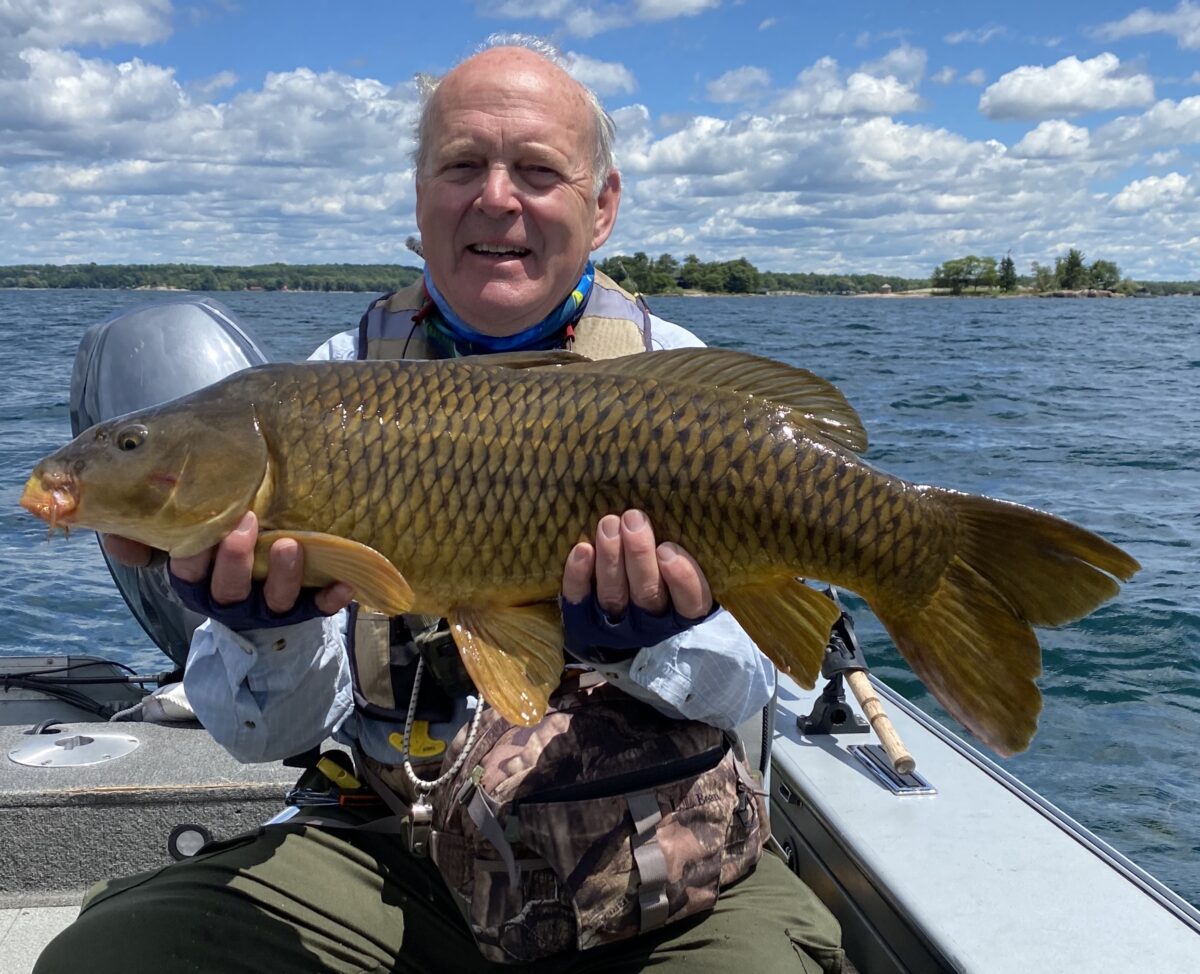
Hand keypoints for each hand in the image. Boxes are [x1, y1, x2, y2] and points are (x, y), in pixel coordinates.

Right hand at [111, 513, 351, 614]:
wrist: (257, 594)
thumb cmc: (217, 551)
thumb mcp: (181, 542)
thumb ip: (147, 534)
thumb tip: (118, 539)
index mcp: (196, 582)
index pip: (186, 573)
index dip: (191, 556)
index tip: (199, 531)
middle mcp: (229, 599)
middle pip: (227, 590)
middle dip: (235, 559)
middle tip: (246, 522)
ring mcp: (266, 608)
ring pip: (273, 602)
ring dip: (282, 576)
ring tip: (291, 545)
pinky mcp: (301, 611)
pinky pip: (316, 610)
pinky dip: (329, 599)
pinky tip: (344, 584)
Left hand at [561, 509, 712, 619]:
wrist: (615, 631)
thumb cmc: (660, 576)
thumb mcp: (678, 570)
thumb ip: (682, 549)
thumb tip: (675, 509)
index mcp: (683, 611)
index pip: (691, 601)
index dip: (682, 579)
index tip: (667, 550)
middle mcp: (652, 621)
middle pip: (648, 593)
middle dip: (639, 555)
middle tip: (634, 519)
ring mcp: (617, 623)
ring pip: (615, 594)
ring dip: (611, 558)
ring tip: (609, 523)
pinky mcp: (584, 620)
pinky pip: (580, 599)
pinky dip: (579, 576)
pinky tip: (582, 550)